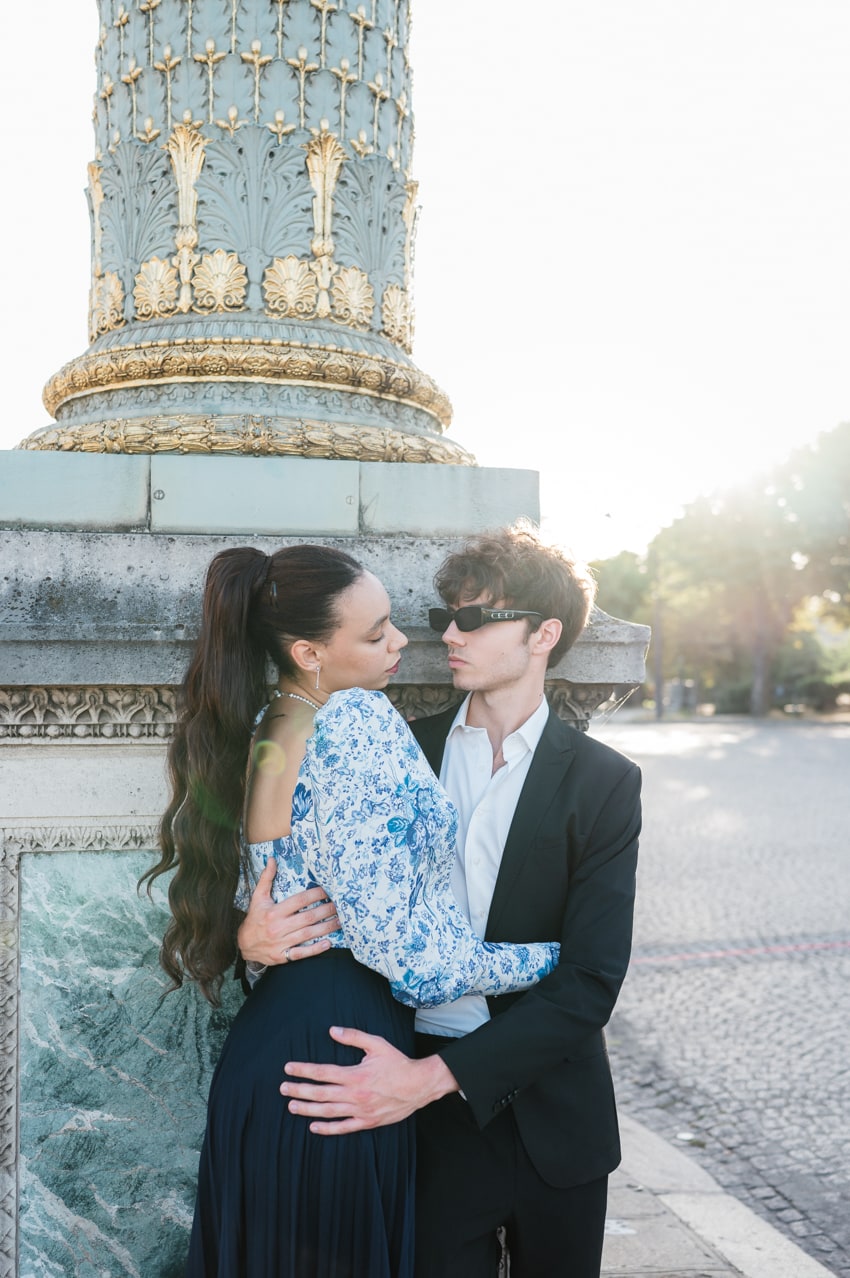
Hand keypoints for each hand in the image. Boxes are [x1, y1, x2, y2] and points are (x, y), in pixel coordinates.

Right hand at [237, 856, 339, 965]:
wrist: (243, 945)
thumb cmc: (254, 918)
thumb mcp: (258, 897)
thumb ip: (266, 878)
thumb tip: (272, 859)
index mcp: (273, 912)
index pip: (299, 901)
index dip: (315, 895)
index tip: (327, 891)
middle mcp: (278, 927)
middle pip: (307, 918)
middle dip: (326, 911)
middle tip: (340, 906)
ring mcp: (281, 943)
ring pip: (308, 935)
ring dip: (326, 928)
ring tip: (340, 922)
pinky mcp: (282, 956)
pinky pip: (301, 953)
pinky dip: (315, 949)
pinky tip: (328, 943)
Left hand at [281, 1026, 458, 1133]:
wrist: (418, 1086)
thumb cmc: (397, 1063)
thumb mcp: (377, 1044)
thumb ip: (354, 1037)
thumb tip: (333, 1031)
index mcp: (355, 1075)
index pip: (323, 1072)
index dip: (304, 1070)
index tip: (288, 1068)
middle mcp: (355, 1094)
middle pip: (320, 1093)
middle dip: (299, 1090)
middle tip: (283, 1088)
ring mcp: (360, 1110)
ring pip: (328, 1112)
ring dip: (307, 1109)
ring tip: (291, 1106)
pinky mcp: (367, 1122)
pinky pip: (343, 1127)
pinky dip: (327, 1128)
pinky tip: (313, 1126)